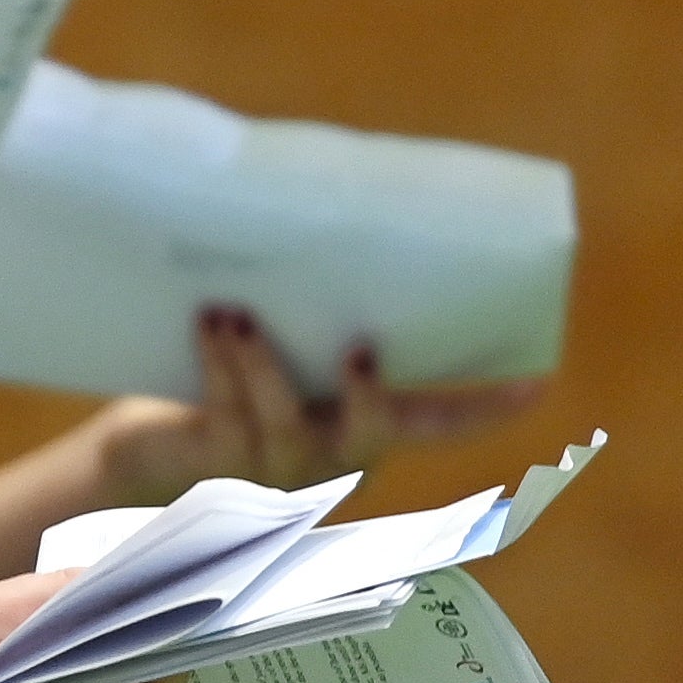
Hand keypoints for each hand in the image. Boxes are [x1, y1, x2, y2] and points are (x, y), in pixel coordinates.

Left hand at [93, 305, 549, 504]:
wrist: (143, 442)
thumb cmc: (222, 379)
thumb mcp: (278, 342)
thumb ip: (311, 308)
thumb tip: (326, 209)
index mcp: (360, 428)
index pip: (436, 422)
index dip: (485, 410)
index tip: (538, 384)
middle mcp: (329, 460)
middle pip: (370, 438)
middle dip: (368, 399)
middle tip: (360, 349)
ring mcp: (275, 473)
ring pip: (284, 425)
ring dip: (260, 364)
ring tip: (234, 313)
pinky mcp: (219, 469)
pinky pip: (229, 419)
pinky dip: (220, 369)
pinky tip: (209, 326)